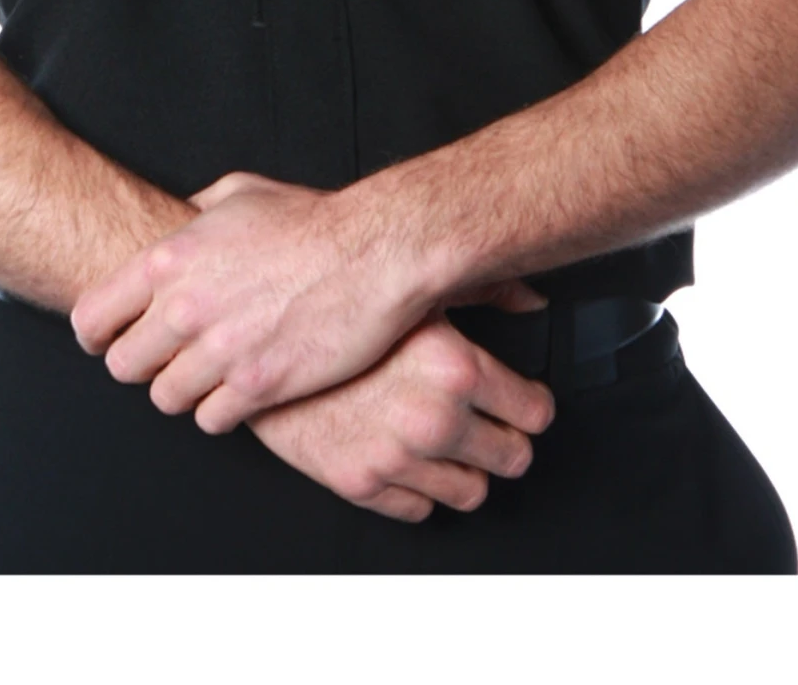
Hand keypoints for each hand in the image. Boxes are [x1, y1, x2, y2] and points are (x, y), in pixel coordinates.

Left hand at [70, 169, 545, 433]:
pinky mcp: (258, 387)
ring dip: (184, 390)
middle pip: (124, 367)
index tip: (109, 340)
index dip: (97, 334)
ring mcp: (220, 352)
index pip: (92, 317)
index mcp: (170, 259)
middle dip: (143, 364)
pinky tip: (240, 389)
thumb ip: (196, 210)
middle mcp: (185, 308)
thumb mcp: (242, 193)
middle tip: (168, 358)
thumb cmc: (312, 221)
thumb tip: (179, 219)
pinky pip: (211, 420)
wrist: (374, 253)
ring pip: (166, 399)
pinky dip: (221, 410)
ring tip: (209, 374)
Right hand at [247, 310, 556, 521]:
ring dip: (468, 469)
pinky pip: (419, 509)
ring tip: (455, 445)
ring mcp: (397, 457)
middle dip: (508, 441)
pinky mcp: (362, 483)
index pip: (534, 412)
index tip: (527, 403)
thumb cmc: (336, 304)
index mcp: (455, 367)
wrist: (262, 334)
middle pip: (513, 458)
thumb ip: (485, 290)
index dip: (532, 405)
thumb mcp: (417, 289)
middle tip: (498, 426)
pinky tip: (413, 458)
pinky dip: (421, 488)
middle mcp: (432, 418)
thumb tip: (532, 296)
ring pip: (472, 492)